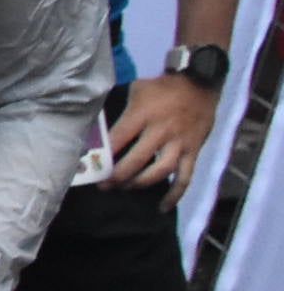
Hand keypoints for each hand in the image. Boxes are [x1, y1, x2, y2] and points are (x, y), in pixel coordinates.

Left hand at [107, 73, 217, 205]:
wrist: (200, 83)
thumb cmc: (162, 86)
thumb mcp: (137, 89)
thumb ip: (122, 108)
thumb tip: (100, 124)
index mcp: (143, 114)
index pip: (119, 138)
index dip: (105, 154)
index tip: (91, 165)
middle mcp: (161, 131)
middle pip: (138, 159)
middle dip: (119, 175)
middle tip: (104, 185)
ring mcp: (180, 143)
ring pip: (160, 171)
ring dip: (140, 184)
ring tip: (124, 189)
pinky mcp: (193, 151)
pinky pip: (185, 177)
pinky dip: (175, 194)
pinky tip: (162, 207)